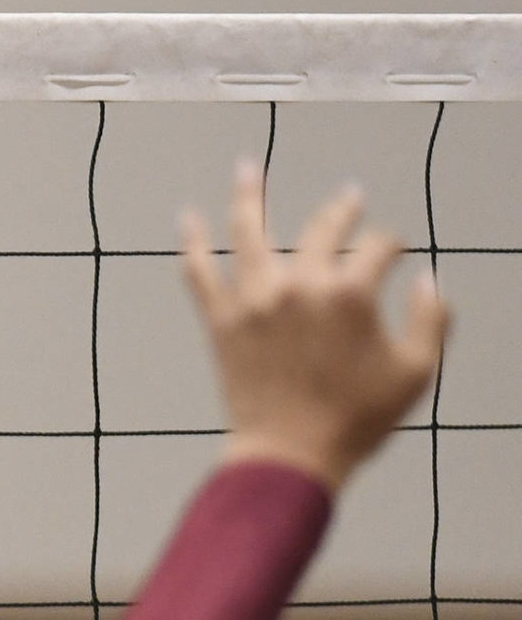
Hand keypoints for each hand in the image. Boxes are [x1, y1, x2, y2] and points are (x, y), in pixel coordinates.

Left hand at [182, 164, 448, 490]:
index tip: (396, 249)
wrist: (290, 453)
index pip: (377, 248)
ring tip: (249, 166)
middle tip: (349, 198)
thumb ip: (431, 319)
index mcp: (350, 293)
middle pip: (321, 229)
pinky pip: (199, 273)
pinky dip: (192, 243)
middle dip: (340, 210)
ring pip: (249, 232)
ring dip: (250, 195)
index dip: (392, 245)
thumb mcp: (416, 372)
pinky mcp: (221, 320)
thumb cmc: (357, 419)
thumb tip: (428, 280)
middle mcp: (299, 284)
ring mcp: (254, 299)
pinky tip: (187, 218)